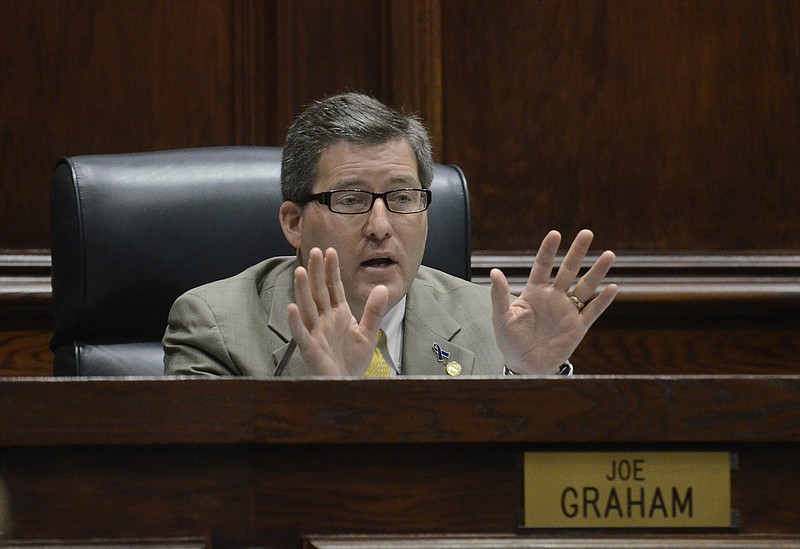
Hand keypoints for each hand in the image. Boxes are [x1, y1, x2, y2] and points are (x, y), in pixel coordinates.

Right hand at [287, 247, 388, 374]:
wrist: (348, 384)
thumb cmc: (353, 359)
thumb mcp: (368, 332)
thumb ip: (374, 310)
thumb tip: (382, 287)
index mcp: (338, 314)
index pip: (334, 288)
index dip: (331, 270)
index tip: (330, 251)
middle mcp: (324, 320)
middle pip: (319, 292)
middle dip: (317, 273)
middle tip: (314, 251)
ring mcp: (315, 333)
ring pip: (307, 308)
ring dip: (303, 290)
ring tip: (301, 271)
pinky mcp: (310, 349)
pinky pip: (301, 334)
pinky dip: (296, 322)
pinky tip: (291, 308)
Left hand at [490, 229, 617, 373]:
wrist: (524, 366)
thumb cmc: (510, 340)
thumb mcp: (501, 318)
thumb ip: (499, 295)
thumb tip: (494, 271)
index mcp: (533, 293)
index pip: (542, 267)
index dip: (548, 251)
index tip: (555, 234)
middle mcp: (553, 297)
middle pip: (568, 270)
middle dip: (577, 252)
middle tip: (587, 233)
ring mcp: (567, 311)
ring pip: (585, 287)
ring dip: (597, 272)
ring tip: (609, 255)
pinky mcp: (577, 327)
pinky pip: (592, 311)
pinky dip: (603, 301)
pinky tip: (613, 288)